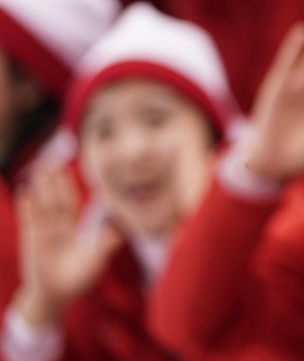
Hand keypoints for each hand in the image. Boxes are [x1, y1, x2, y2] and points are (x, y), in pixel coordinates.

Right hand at [13, 168, 121, 327]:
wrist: (52, 298)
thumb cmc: (76, 281)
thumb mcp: (95, 262)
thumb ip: (106, 245)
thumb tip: (121, 229)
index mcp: (72, 230)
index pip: (70, 204)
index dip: (68, 188)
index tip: (68, 171)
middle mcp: (57, 228)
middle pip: (55, 200)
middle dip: (54, 182)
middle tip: (53, 161)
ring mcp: (43, 233)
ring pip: (43, 206)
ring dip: (41, 189)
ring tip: (40, 168)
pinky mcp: (31, 240)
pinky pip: (30, 220)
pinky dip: (28, 207)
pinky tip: (25, 191)